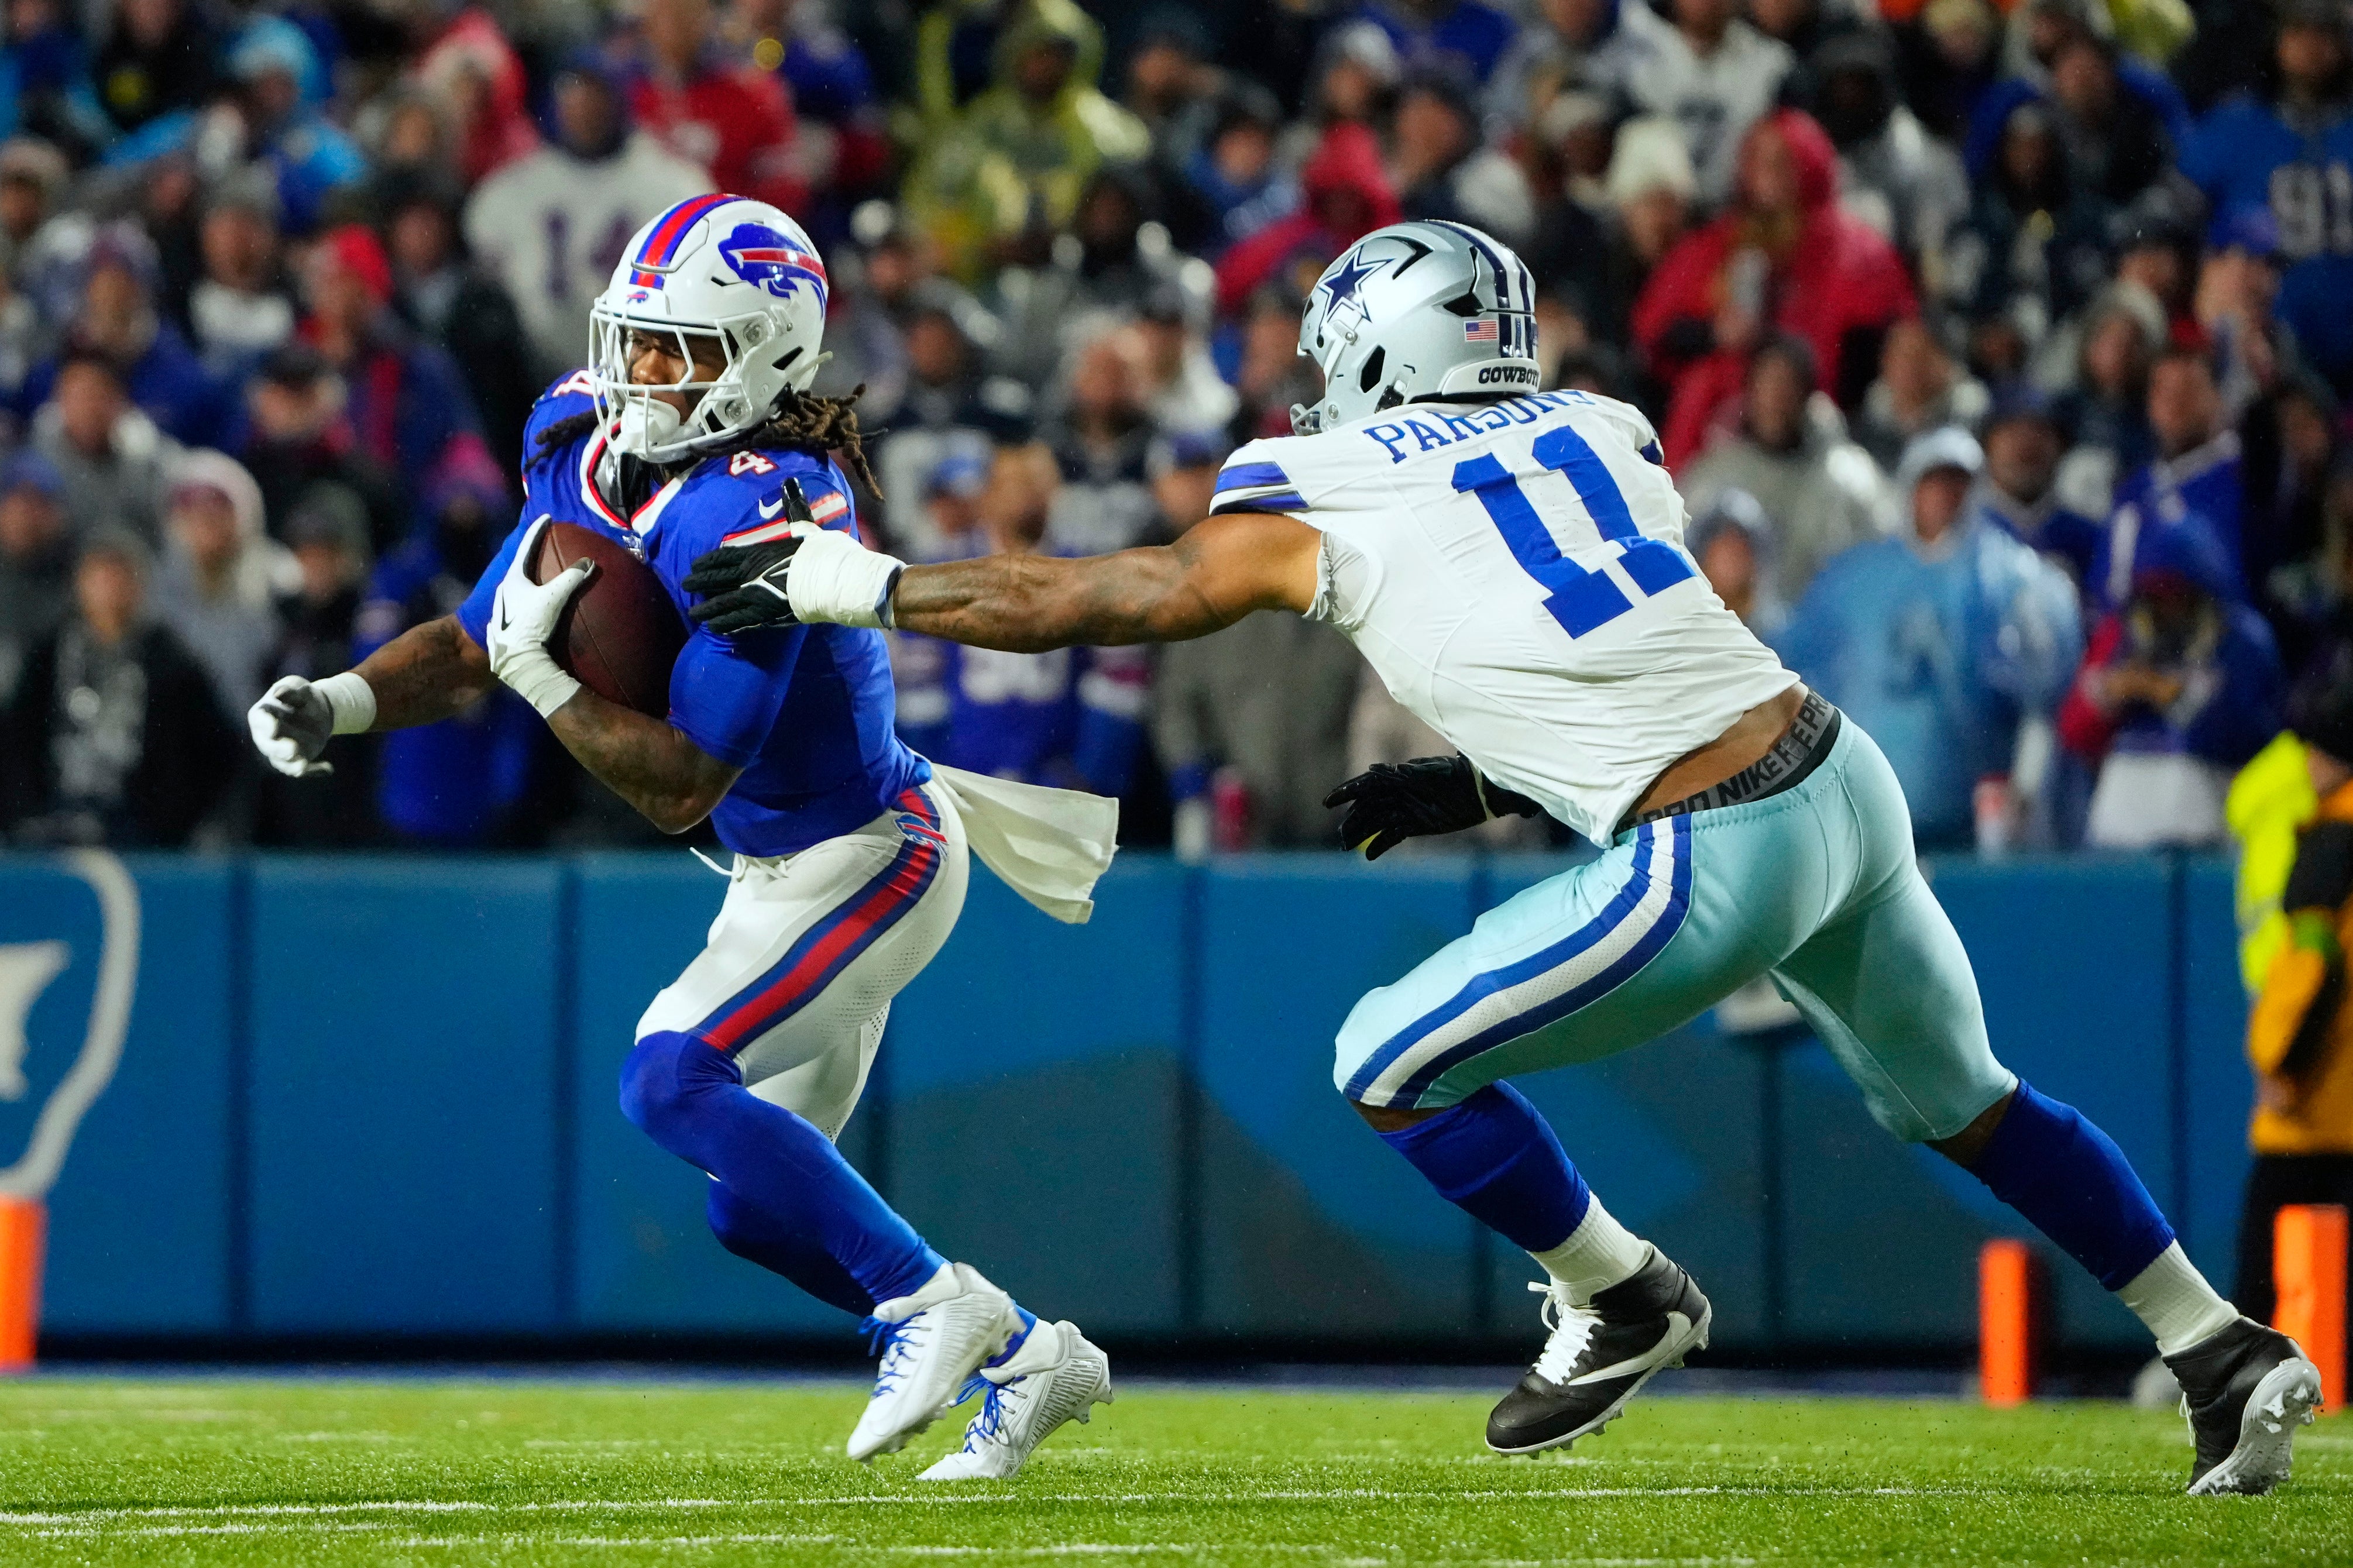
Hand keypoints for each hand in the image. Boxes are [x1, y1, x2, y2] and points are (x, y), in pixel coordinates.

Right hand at [249, 675, 333, 776]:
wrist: (317, 710)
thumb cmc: (303, 696)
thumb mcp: (300, 688)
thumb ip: (292, 692)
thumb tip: (279, 694)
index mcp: (263, 714)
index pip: (260, 720)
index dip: (266, 724)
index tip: (274, 727)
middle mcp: (265, 736)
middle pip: (269, 746)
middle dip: (280, 749)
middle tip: (293, 749)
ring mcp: (279, 750)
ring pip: (282, 762)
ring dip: (293, 765)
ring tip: (303, 765)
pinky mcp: (295, 759)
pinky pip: (301, 769)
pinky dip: (314, 771)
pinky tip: (328, 769)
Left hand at [486, 516, 592, 716]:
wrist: (516, 661)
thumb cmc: (531, 625)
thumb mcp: (554, 599)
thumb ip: (572, 578)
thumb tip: (589, 562)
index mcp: (513, 580)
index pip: (526, 547)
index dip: (537, 530)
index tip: (546, 517)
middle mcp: (504, 592)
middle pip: (518, 567)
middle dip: (530, 557)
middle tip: (542, 549)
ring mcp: (501, 610)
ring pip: (515, 589)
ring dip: (527, 583)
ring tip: (539, 581)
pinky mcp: (503, 628)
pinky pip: (515, 609)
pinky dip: (525, 604)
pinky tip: (530, 611)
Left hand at [686, 510, 904, 633]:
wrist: (832, 580)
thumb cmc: (822, 553)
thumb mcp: (805, 526)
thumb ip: (794, 508)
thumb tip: (791, 481)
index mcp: (758, 552)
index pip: (724, 556)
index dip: (708, 561)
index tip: (694, 564)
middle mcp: (750, 573)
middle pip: (716, 579)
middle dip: (699, 582)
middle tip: (685, 585)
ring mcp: (754, 595)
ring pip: (722, 603)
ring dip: (706, 609)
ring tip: (693, 614)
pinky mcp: (764, 615)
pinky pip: (738, 621)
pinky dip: (725, 625)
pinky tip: (714, 628)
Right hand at [1322, 754, 1540, 859]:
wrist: (1483, 789)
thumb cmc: (1461, 775)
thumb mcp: (1435, 772)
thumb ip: (1412, 773)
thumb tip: (1386, 771)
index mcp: (1399, 777)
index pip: (1366, 784)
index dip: (1346, 792)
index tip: (1328, 803)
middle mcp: (1399, 793)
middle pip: (1368, 807)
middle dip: (1352, 820)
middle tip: (1340, 837)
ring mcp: (1407, 808)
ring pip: (1376, 822)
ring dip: (1361, 833)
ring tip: (1345, 847)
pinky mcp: (1418, 824)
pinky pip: (1393, 835)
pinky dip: (1380, 845)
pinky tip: (1369, 855)